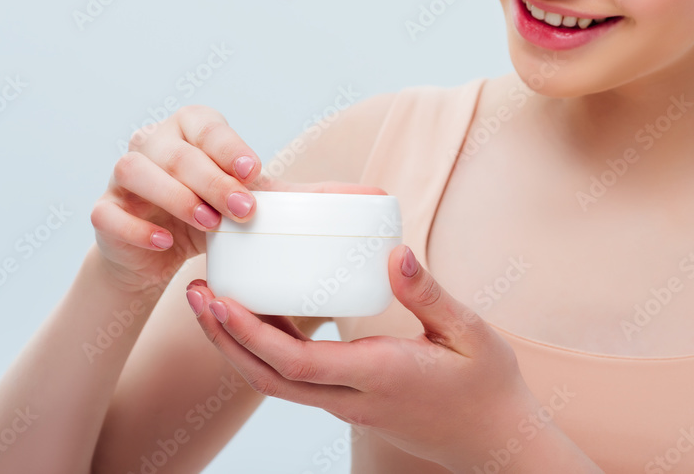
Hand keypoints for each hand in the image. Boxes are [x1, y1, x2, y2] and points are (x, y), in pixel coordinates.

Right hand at [89, 105, 384, 295]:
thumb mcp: (254, 202)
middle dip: (211, 178)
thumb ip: (301, 197)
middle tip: (244, 211)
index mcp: (191, 130)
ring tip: (209, 225)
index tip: (256, 172)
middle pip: (174, 149)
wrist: (159, 251)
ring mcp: (121, 177)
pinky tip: (164, 244)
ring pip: (135, 170)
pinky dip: (136, 227)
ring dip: (174, 196)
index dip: (228, 144)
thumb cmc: (213, 216)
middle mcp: (152, 143)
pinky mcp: (104, 212)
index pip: (205, 122)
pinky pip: (107, 213)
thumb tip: (374, 196)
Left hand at [186, 243, 541, 469]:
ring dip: (238, 347)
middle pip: (270, 378)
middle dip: (225, 338)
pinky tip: (260, 321)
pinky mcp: (352, 404)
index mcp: (381, 375)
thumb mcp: (469, 332)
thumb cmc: (488, 384)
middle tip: (197, 294)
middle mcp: (355, 398)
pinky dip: (267, 354)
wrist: (496, 439)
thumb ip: (428, 294)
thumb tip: (393, 253)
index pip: (299, 362)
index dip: (252, 333)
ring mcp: (350, 406)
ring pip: (277, 384)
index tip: (222, 299)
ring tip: (213, 304)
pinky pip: (297, 382)